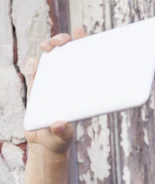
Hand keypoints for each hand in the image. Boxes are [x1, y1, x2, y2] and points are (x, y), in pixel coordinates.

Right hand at [23, 28, 86, 155]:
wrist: (44, 145)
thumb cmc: (60, 140)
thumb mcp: (63, 138)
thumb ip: (62, 132)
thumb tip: (59, 123)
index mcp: (81, 91)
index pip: (86, 62)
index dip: (84, 45)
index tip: (80, 33)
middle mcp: (68, 83)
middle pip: (67, 53)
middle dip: (63, 42)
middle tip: (59, 43)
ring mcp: (52, 83)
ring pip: (51, 57)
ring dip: (48, 47)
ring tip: (47, 48)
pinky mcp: (37, 87)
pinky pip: (35, 70)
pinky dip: (33, 65)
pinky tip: (34, 67)